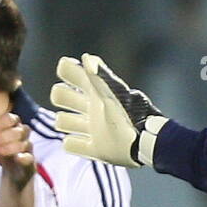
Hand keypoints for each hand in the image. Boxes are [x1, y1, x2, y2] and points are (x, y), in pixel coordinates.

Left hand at [0, 110, 35, 186]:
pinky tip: (16, 158)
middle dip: (4, 136)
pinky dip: (24, 158)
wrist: (11, 171)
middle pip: (19, 131)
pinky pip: (30, 158)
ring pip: (25, 144)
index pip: (12, 118)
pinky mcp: (29, 163)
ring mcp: (27, 149)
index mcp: (13, 126)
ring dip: (10, 147)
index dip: (2, 123)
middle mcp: (23, 136)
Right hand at [51, 54, 166, 166]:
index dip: (66, 70)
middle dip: (61, 96)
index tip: (67, 73)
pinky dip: (72, 144)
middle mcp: (92, 108)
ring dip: (65, 121)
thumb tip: (86, 57)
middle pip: (62, 96)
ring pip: (64, 121)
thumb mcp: (114, 94)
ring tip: (78, 125)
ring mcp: (93, 129)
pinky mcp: (95, 149)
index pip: (70, 71)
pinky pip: (72, 145)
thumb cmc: (131, 116)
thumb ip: (100, 76)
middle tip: (75, 103)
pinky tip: (81, 142)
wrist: (145, 144)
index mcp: (96, 91)